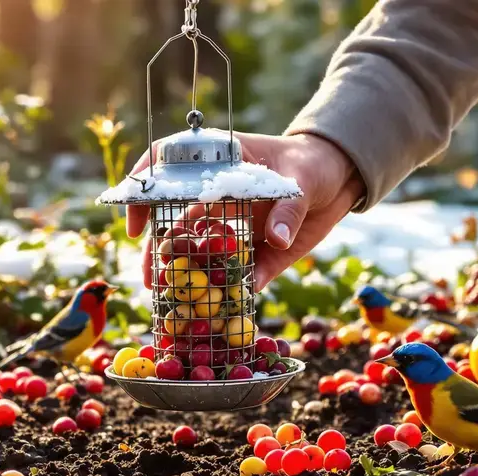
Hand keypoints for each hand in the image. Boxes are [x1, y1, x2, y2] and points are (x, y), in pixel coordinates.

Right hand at [126, 132, 364, 291]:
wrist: (340, 178)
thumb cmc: (313, 164)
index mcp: (217, 166)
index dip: (143, 194)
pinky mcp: (254, 252)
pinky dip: (230, 292)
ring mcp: (231, 226)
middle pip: (175, 222)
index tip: (137, 224)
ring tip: (171, 297)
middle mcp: (215, 197)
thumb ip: (288, 207)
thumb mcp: (302, 178)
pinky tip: (220, 308)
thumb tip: (274, 238)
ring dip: (186, 275)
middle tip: (151, 279)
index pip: (167, 172)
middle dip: (160, 251)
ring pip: (200, 252)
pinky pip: (237, 275)